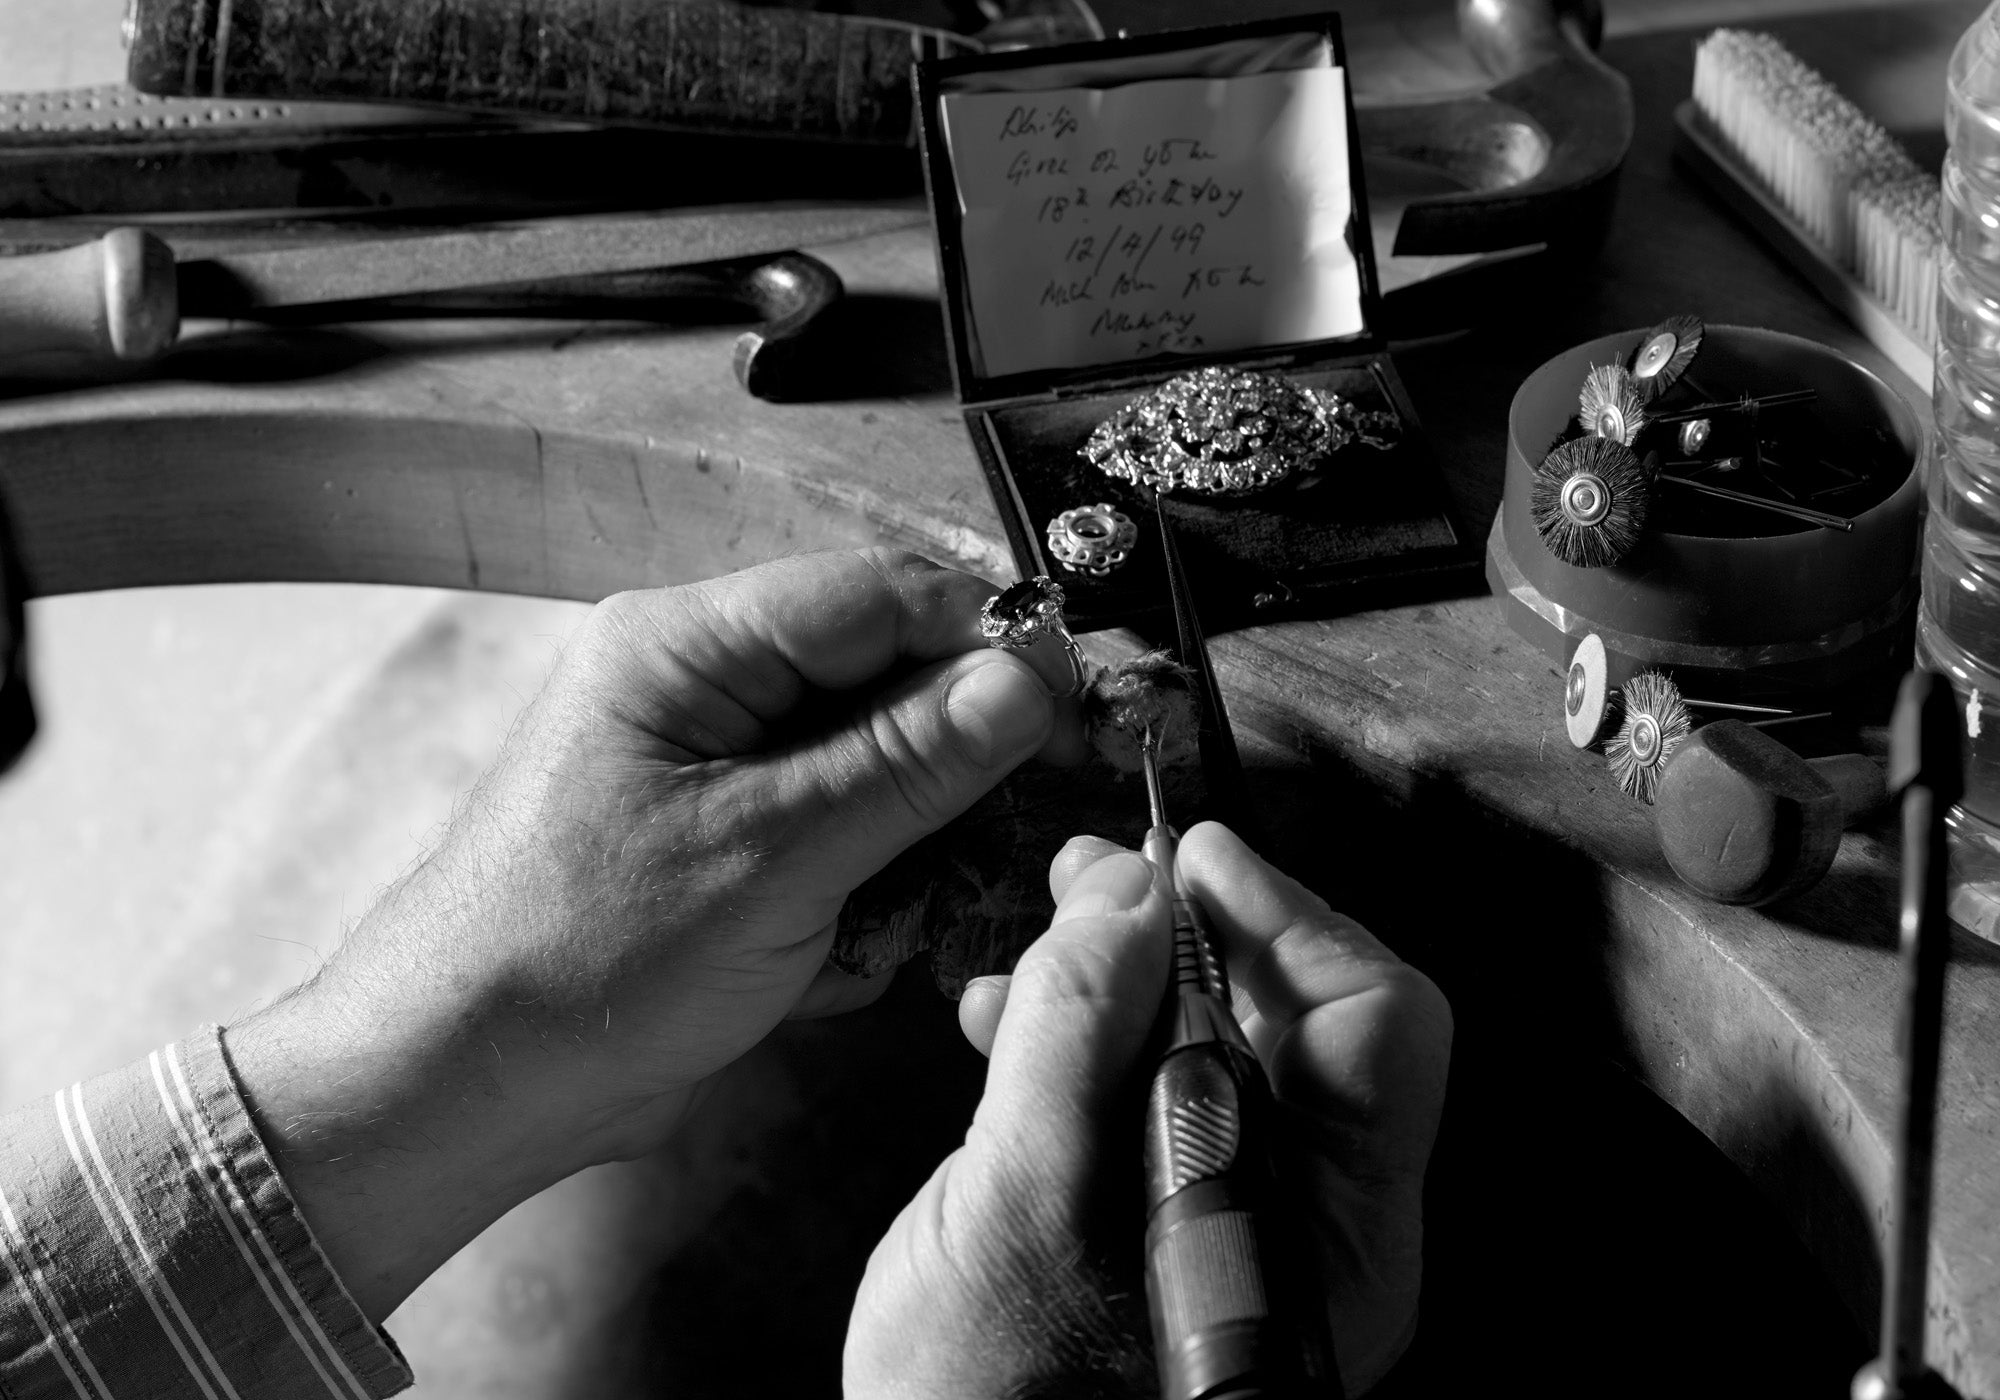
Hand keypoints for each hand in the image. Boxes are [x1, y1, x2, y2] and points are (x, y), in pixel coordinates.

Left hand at [226, 549, 1077, 1318]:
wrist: (467, 1085)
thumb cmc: (584, 954)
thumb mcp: (773, 853)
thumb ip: (909, 762)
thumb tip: (1027, 682)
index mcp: (689, 645)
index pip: (879, 595)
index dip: (986, 642)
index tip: (1074, 706)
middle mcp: (704, 691)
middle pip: (883, 684)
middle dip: (941, 774)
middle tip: (985, 845)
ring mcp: (717, 775)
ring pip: (873, 775)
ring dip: (898, 857)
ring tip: (866, 932)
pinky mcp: (728, 851)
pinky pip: (837, 844)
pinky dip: (854, 905)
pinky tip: (819, 968)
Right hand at [846, 822, 1451, 1398]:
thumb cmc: (994, 1390)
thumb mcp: (1026, 1199)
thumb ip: (1078, 1029)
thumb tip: (1126, 884)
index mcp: (1335, 1232)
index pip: (1376, 1021)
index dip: (1288, 915)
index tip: (1188, 854)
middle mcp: (1309, 1218)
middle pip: (1296, 1019)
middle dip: (1191, 928)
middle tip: (1092, 870)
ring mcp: (1234, 1219)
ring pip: (1212, 1043)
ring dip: (1119, 973)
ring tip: (1027, 940)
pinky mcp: (1158, 1218)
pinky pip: (1148, 1090)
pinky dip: (1080, 1034)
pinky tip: (996, 1018)